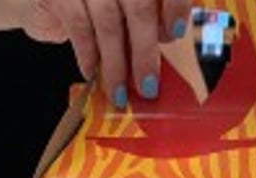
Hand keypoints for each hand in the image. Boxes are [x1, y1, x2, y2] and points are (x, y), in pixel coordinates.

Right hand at [21, 0, 192, 107]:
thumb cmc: (91, 4)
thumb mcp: (123, 6)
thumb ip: (146, 20)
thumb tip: (163, 57)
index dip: (175, 5)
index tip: (176, 34)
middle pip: (139, 7)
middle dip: (145, 51)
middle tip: (148, 86)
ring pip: (109, 23)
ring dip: (116, 64)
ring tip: (118, 92)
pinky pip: (79, 28)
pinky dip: (88, 55)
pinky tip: (91, 73)